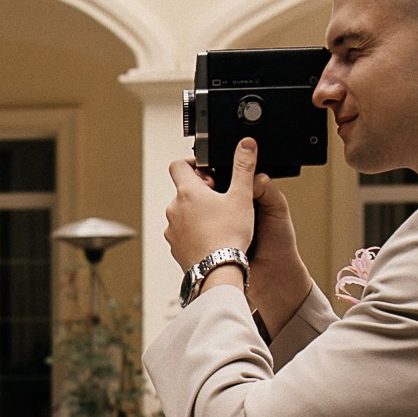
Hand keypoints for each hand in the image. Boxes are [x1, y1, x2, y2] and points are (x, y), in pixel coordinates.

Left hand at [165, 141, 314, 332]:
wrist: (218, 271)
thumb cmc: (228, 236)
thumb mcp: (241, 196)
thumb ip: (243, 167)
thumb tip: (245, 144)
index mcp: (187, 192)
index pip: (178, 164)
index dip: (193, 163)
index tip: (209, 171)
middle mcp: (174, 209)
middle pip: (183, 190)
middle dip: (200, 190)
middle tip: (221, 198)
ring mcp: (172, 229)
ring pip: (182, 212)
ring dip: (196, 212)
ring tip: (218, 220)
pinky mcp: (175, 247)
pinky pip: (182, 232)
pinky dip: (193, 231)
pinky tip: (212, 238)